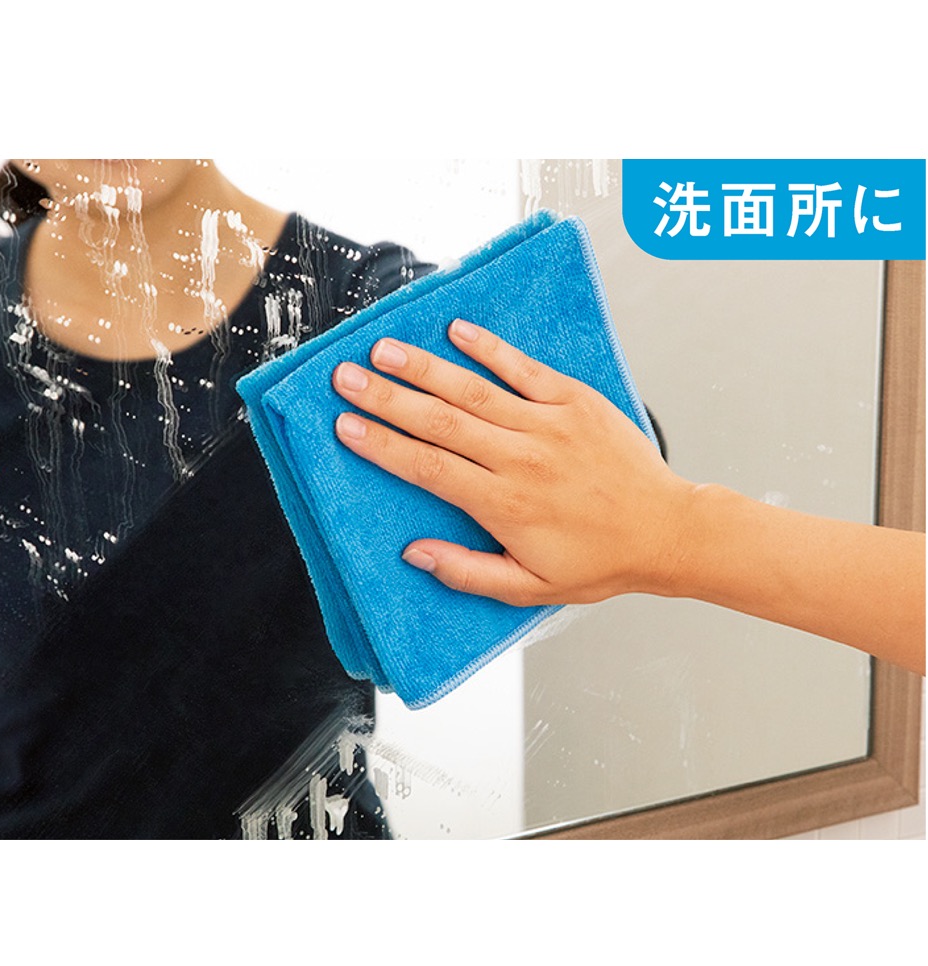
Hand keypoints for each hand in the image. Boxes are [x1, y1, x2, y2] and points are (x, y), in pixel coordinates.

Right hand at [332, 319, 696, 605]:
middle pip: (440, 422)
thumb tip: (416, 553)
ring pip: (474, 390)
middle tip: (346, 378)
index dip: (384, 445)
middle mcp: (521, 458)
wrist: (666, 530)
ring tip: (385, 351)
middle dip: (387, 398)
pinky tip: (458, 331)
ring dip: (425, 368)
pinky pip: (524, 368)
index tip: (347, 427)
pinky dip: (490, 348)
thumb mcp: (530, 586)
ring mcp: (548, 424)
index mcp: (505, 504)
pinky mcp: (574, 401)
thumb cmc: (598, 560)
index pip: (428, 468)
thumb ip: (468, 571)